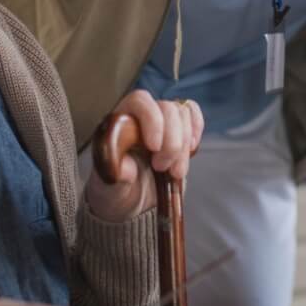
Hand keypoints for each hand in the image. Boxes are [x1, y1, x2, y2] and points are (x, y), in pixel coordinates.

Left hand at [84, 90, 203, 222]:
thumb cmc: (116, 192)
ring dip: (183, 146)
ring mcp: (161, 122)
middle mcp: (140, 116)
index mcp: (118, 123)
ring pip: (183, 115)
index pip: (140, 102)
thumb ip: (115, 175)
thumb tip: (125, 166)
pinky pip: (191, 113)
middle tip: (161, 168)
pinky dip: (196, 129)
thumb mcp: (110, 188)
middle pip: (168, 109)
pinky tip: (191, 149)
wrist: (131, 204)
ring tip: (174, 172)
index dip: (152, 120)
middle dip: (172, 142)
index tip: (154, 147)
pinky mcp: (178, 130)